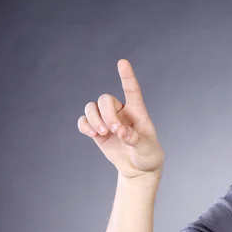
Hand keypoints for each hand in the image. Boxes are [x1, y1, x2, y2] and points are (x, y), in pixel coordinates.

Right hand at [77, 59, 163, 179]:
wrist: (138, 169)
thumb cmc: (147, 155)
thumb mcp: (147, 149)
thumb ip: (135, 140)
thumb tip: (121, 132)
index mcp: (137, 112)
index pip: (132, 90)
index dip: (127, 76)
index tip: (122, 62)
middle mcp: (121, 112)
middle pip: (105, 99)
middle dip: (106, 114)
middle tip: (113, 130)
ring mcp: (108, 120)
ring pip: (92, 107)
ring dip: (94, 119)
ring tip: (102, 134)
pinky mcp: (97, 130)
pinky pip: (84, 120)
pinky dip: (84, 125)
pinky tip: (92, 134)